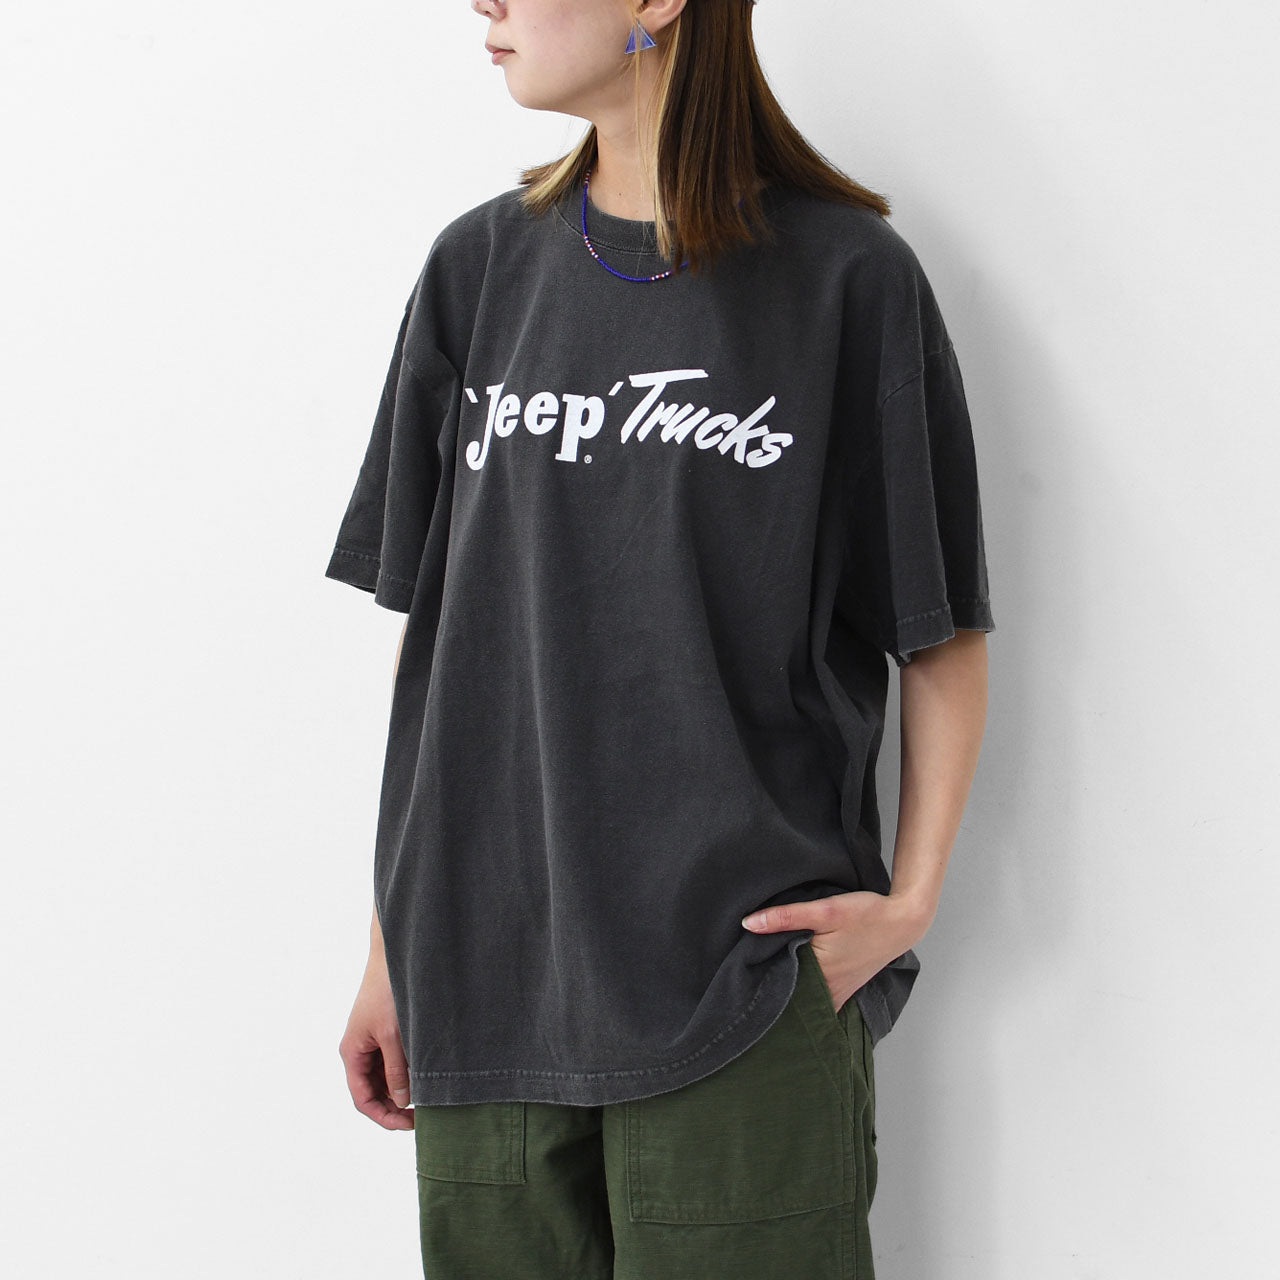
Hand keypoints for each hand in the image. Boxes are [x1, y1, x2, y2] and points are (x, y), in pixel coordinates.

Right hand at [338, 950, 414, 1129]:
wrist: (394, 957)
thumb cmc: (387, 992)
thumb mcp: (393, 1035)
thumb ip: (397, 1070)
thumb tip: (402, 1102)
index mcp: (352, 1053)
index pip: (363, 1098)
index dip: (383, 1116)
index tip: (408, 1125)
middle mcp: (359, 1051)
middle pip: (374, 1092)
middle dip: (394, 1107)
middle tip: (423, 1117)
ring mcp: (372, 1043)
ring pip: (385, 1079)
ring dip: (402, 1091)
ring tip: (427, 1099)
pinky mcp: (385, 1034)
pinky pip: (393, 1063)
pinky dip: (406, 1073)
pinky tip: (424, 1077)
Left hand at [741, 891, 930, 1012]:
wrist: (902, 922)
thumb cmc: (866, 914)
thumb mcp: (825, 909)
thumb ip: (787, 916)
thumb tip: (748, 923)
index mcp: (820, 973)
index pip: (778, 986)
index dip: (757, 982)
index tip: (739, 977)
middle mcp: (829, 991)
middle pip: (790, 997)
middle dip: (769, 992)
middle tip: (745, 982)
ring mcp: (840, 994)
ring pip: (805, 1002)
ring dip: (788, 995)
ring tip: (763, 986)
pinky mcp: (847, 990)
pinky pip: (821, 1000)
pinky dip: (806, 995)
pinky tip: (793, 986)